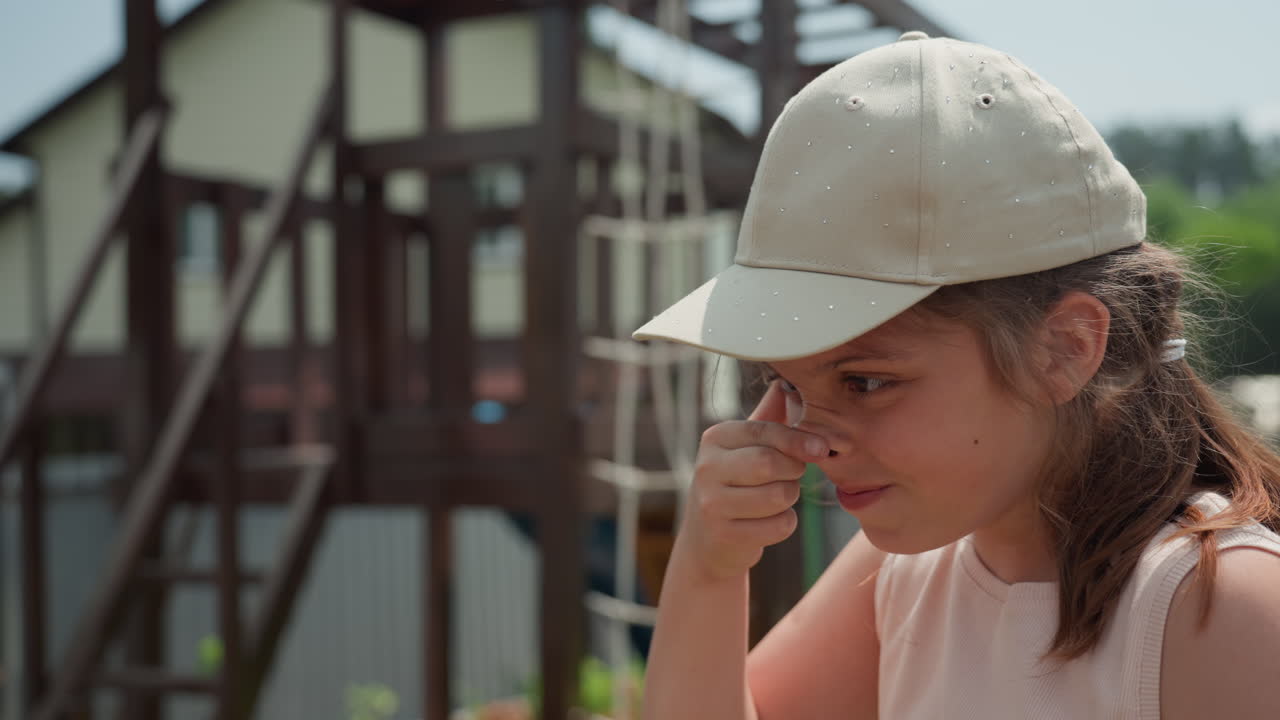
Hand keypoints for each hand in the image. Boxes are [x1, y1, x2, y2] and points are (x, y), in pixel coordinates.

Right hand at [679, 380, 828, 582]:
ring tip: (776, 497)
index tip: (822, 448)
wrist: (708, 539)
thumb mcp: (746, 446)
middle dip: (793, 471)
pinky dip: (784, 524)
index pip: (765, 431)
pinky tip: (768, 521)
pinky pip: (779, 526)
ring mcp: (712, 502)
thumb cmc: (737, 482)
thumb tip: (787, 383)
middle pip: (771, 463)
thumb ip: (769, 416)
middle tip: (792, 474)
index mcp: (715, 438)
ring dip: (790, 498)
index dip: (799, 439)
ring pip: (779, 496)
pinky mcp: (724, 534)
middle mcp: (706, 467)